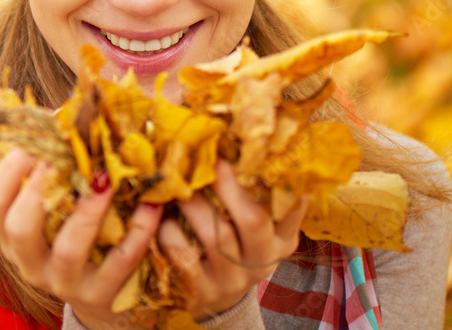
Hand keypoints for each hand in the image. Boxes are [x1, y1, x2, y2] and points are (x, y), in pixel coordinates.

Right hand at [0, 148, 162, 329]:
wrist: (101, 301)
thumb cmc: (76, 239)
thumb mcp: (57, 211)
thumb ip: (56, 170)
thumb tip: (67, 109)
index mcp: (13, 236)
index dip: (9, 169)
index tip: (33, 141)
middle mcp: (31, 262)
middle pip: (20, 228)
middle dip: (39, 187)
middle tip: (62, 154)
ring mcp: (65, 283)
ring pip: (69, 250)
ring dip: (87, 211)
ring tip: (105, 179)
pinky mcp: (102, 296)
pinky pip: (120, 262)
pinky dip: (137, 232)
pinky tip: (151, 203)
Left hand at [158, 160, 308, 320]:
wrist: (219, 300)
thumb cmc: (237, 248)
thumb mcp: (260, 230)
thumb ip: (262, 199)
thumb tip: (257, 150)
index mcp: (281, 241)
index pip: (290, 212)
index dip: (275, 185)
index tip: (256, 158)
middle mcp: (261, 261)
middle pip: (253, 220)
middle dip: (227, 186)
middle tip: (207, 162)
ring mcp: (232, 280)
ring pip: (214, 237)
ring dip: (193, 205)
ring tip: (178, 187)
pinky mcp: (202, 291)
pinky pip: (182, 254)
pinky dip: (168, 230)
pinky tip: (162, 219)